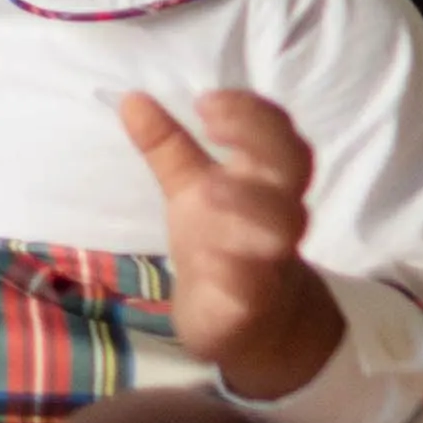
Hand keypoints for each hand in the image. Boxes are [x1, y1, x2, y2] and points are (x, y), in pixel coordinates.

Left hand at [121, 90, 343, 400]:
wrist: (256, 322)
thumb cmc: (224, 239)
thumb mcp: (192, 189)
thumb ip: (168, 147)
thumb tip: (130, 99)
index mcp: (265, 180)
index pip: (278, 134)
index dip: (252, 113)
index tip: (206, 100)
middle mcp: (277, 214)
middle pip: (292, 168)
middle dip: (258, 141)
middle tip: (211, 126)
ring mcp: (270, 259)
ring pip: (278, 228)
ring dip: (246, 206)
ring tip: (210, 190)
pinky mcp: (252, 305)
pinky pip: (251, 287)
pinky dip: (232, 271)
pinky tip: (206, 258)